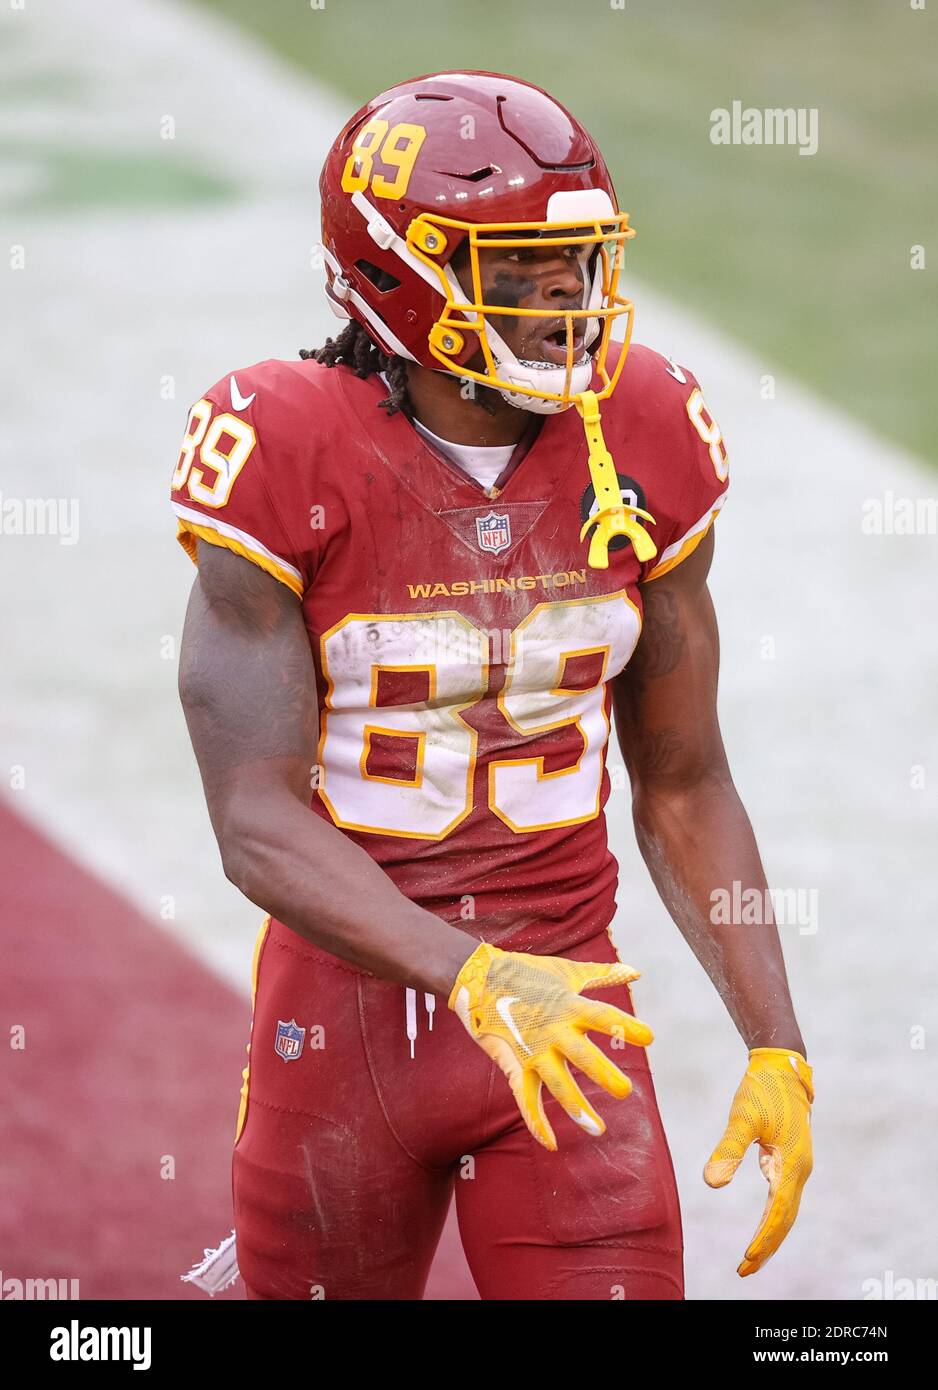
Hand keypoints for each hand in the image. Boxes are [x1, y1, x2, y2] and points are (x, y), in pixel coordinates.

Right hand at [448, 941, 652, 1150]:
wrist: (478, 977)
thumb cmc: (528, 972)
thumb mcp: (567, 971)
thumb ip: (604, 975)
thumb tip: (636, 972)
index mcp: (567, 1005)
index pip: (602, 1016)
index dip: (624, 1026)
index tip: (649, 1038)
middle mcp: (551, 1029)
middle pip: (581, 1055)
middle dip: (602, 1073)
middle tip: (625, 1091)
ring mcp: (532, 1049)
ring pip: (555, 1083)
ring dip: (576, 1107)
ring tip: (598, 1128)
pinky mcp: (514, 1063)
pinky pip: (525, 1097)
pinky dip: (536, 1121)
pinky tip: (551, 1144)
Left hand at [704, 1047, 813, 1275]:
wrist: (782, 1065)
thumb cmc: (762, 1089)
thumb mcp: (742, 1118)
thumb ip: (728, 1150)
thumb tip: (712, 1184)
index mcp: (793, 1164)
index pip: (778, 1213)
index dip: (763, 1239)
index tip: (745, 1260)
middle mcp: (800, 1169)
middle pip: (785, 1218)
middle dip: (767, 1246)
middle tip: (743, 1270)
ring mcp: (797, 1165)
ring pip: (786, 1209)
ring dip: (771, 1233)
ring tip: (751, 1256)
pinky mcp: (789, 1158)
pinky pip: (783, 1195)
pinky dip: (773, 1214)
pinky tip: (762, 1225)